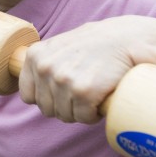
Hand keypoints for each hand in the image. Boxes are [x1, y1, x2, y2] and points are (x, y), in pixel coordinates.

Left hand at [17, 18, 139, 124]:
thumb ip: (44, 62)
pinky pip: (83, 117)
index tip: (62, 92)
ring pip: (64, 116)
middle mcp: (45, 67)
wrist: (127, 39)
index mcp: (35, 56)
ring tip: (92, 93)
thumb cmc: (96, 44)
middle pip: (46, 109)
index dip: (46, 98)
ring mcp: (63, 80)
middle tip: (82, 92)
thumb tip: (29, 87)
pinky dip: (93, 115)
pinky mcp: (83, 92)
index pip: (28, 96)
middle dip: (64, 106)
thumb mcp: (60, 46)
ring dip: (80, 111)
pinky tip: (100, 100)